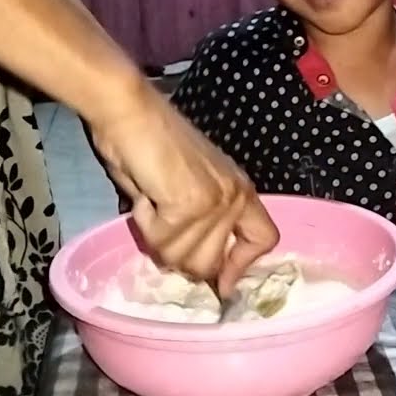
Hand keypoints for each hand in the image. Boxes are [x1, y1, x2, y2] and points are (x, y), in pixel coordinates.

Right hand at [86, 79, 278, 295]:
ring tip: (152, 200)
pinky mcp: (189, 203)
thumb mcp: (186, 184)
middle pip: (210, 265)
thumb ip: (198, 222)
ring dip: (156, 236)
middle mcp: (235, 197)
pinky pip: (161, 240)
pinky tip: (145, 195)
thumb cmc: (149, 142)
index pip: (264, 239)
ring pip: (181, 258)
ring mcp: (214, 202)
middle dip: (177, 254)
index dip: (240, 266)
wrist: (130, 110)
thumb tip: (194, 269)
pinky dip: (144, 222)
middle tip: (160, 220)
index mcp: (240, 190)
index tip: (219, 284)